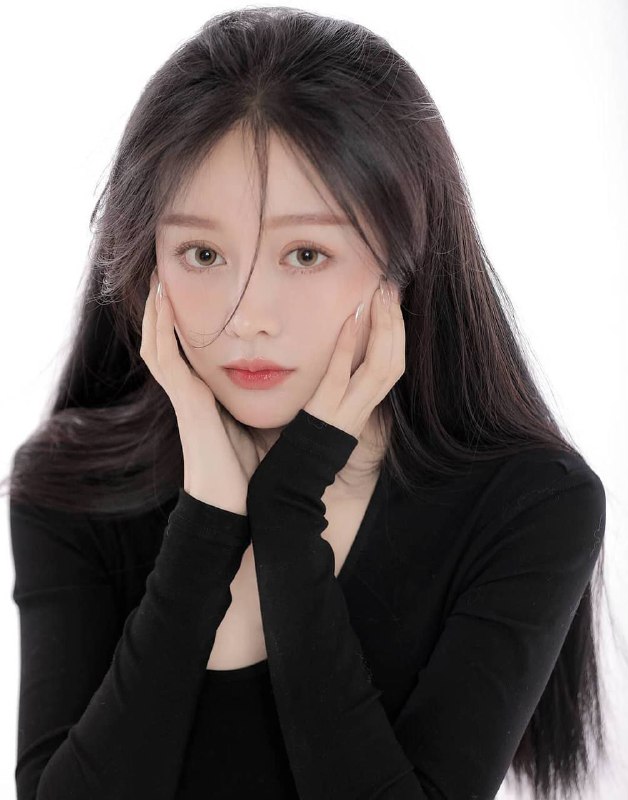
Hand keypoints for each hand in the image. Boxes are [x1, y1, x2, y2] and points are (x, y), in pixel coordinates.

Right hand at [139, 268, 258, 511]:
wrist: (233, 506)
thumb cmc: (245, 471)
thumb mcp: (255, 427)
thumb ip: (259, 404)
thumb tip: (284, 384)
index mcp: (204, 397)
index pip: (184, 351)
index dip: (178, 323)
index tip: (183, 293)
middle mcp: (189, 393)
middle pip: (163, 343)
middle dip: (159, 311)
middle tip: (159, 275)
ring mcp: (183, 397)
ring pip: (157, 345)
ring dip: (154, 313)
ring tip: (156, 280)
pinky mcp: (185, 403)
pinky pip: (166, 360)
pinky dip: (161, 331)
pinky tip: (162, 305)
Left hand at [303, 276, 404, 438]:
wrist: (301, 468)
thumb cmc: (317, 429)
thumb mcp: (340, 401)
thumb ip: (350, 375)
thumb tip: (354, 336)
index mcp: (369, 400)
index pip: (396, 362)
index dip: (400, 330)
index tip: (395, 298)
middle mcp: (365, 404)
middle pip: (395, 362)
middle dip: (396, 323)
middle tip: (391, 288)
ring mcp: (347, 409)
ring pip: (380, 368)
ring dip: (382, 330)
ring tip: (378, 298)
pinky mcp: (326, 411)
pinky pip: (340, 376)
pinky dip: (348, 347)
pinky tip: (350, 320)